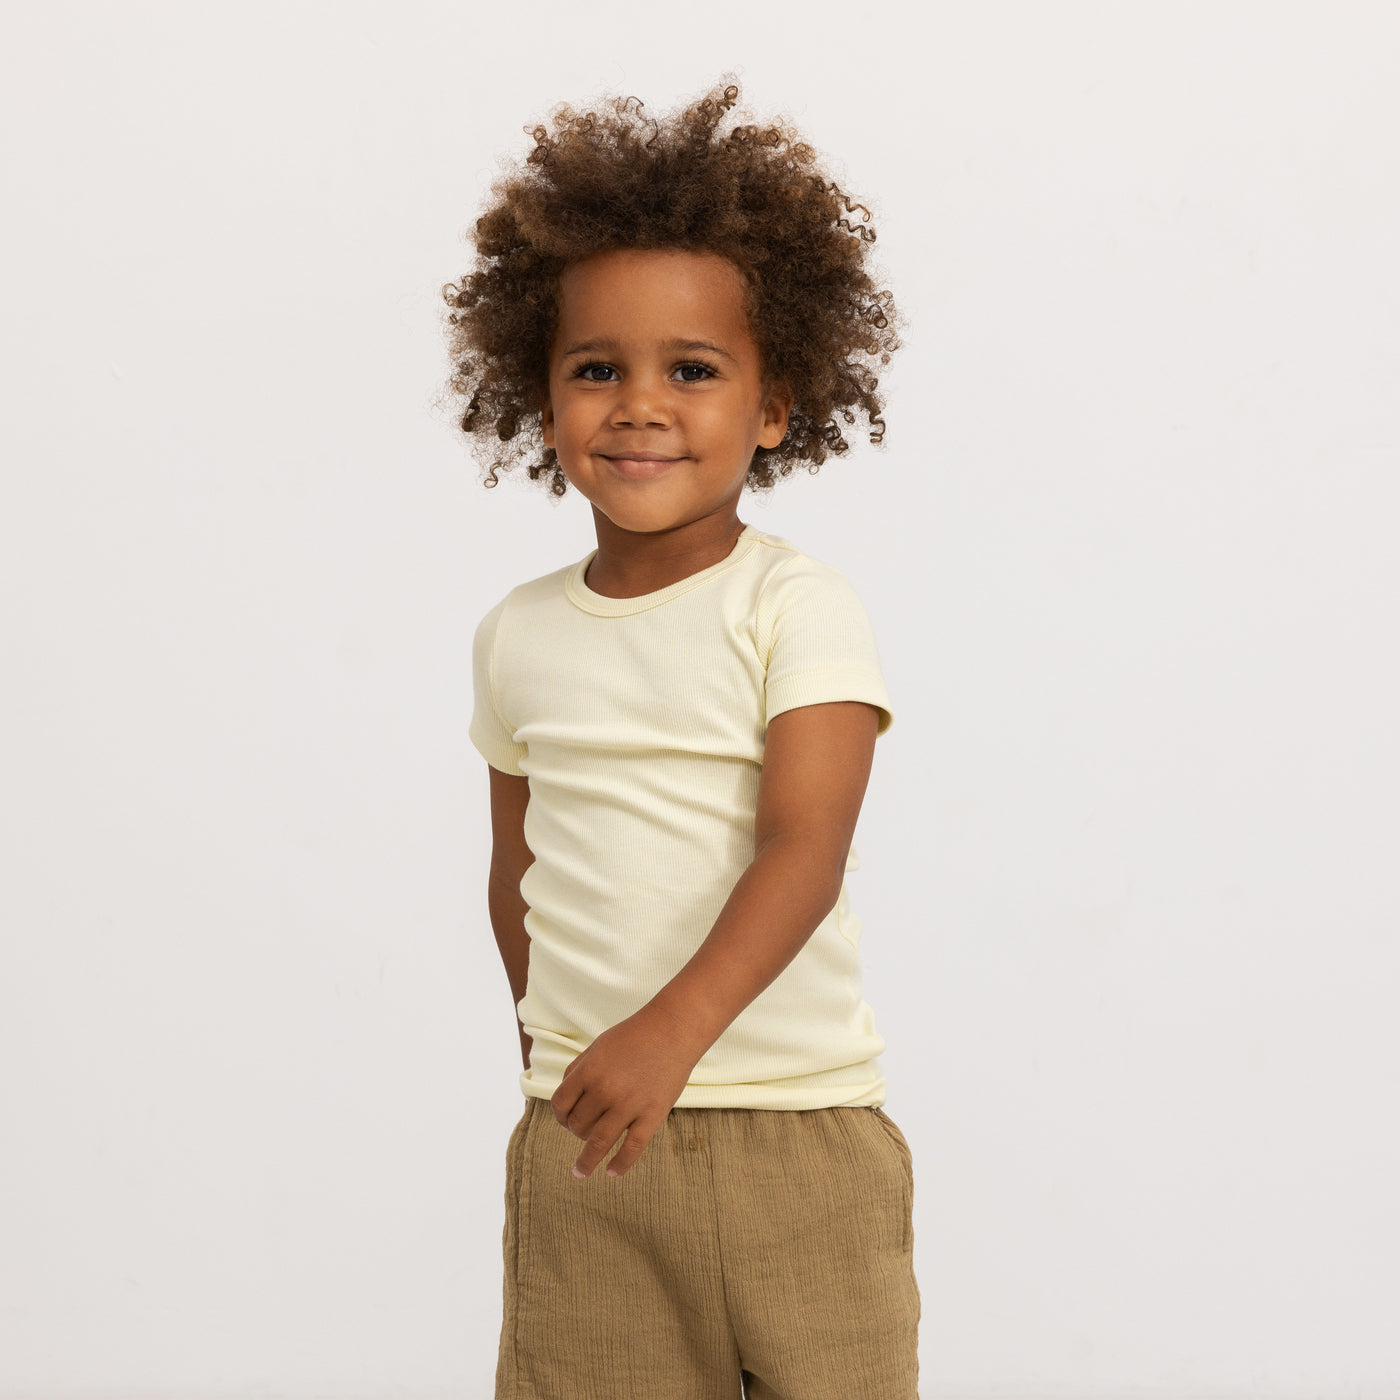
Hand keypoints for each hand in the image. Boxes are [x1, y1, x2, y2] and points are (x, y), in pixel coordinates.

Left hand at [550, 1003, 703, 1179]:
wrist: (673, 1030)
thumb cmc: (633, 1036)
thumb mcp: (598, 1046)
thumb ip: (578, 1071)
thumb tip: (564, 1102)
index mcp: (589, 1071)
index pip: (560, 1105)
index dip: (559, 1116)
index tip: (564, 1121)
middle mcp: (605, 1090)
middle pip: (578, 1125)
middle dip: (576, 1131)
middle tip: (582, 1131)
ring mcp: (629, 1105)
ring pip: (598, 1143)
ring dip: (586, 1161)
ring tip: (580, 1172)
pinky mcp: (652, 1115)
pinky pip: (632, 1148)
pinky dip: (620, 1164)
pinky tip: (611, 1172)